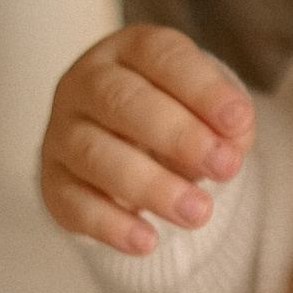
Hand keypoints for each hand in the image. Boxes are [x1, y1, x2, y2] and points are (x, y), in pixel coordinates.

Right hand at [39, 25, 254, 252]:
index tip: (239, 120)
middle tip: (224, 167)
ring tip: (197, 213)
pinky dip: (110, 225)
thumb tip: (232, 145)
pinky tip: (147, 241)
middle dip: (178, 135)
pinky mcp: (53, 182)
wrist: (129, 148)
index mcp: (129, 51)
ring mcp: (63, 132)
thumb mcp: (209, 110)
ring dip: (150, 185)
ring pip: (95, 155)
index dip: (201, 88)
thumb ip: (227, 122)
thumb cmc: (177, 118)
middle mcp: (87, 83)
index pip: (160, 56)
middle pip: (122, 101)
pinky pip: (73, 203)